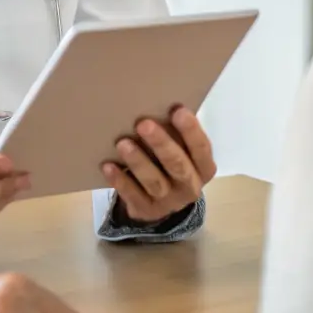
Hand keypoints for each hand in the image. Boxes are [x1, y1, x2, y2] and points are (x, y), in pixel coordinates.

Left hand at [102, 105, 215, 223]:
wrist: (159, 201)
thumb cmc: (169, 161)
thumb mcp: (180, 149)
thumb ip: (175, 133)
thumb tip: (156, 102)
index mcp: (203, 167)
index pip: (201, 148)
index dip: (191, 130)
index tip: (177, 110)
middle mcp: (190, 186)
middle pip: (178, 165)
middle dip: (161, 144)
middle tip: (143, 124)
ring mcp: (169, 202)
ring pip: (155, 182)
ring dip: (138, 161)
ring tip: (122, 143)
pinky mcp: (147, 211)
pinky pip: (133, 196)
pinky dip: (120, 180)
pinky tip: (108, 166)